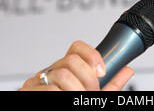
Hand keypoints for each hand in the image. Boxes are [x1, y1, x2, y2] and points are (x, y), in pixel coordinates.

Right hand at [19, 40, 133, 90]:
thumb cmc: (72, 107)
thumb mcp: (93, 98)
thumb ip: (110, 86)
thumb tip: (127, 70)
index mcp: (65, 71)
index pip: (77, 48)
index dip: (92, 56)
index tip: (102, 72)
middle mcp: (49, 73)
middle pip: (71, 60)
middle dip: (88, 80)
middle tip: (88, 94)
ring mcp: (35, 83)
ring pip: (62, 75)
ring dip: (76, 92)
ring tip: (76, 101)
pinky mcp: (26, 91)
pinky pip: (50, 89)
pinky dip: (62, 96)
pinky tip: (64, 99)